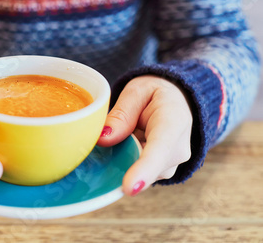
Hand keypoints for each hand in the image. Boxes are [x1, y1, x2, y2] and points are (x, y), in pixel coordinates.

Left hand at [97, 75, 192, 195]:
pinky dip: (124, 160)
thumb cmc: (155, 95)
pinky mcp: (159, 173)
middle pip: (144, 167)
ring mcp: (169, 165)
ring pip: (136, 171)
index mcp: (174, 123)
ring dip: (122, 156)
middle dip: (120, 158)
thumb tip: (103, 139)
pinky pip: (134, 172)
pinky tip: (127, 143)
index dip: (143, 171)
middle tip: (112, 132)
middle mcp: (177, 150)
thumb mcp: (137, 92)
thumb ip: (121, 114)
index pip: (159, 151)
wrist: (176, 102)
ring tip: (128, 131)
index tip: (128, 188)